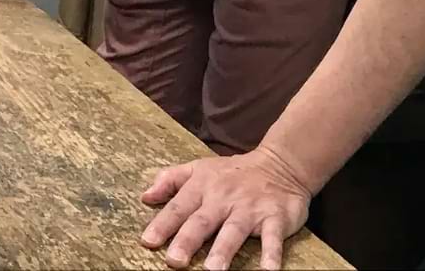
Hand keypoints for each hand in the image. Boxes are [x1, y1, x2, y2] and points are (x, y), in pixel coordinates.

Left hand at [140, 148, 310, 270]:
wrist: (279, 164)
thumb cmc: (231, 172)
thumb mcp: (198, 168)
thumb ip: (170, 179)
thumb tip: (145, 197)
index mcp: (202, 187)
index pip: (178, 207)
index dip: (163, 224)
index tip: (148, 242)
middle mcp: (224, 199)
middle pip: (202, 221)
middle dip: (187, 241)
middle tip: (174, 261)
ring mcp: (250, 209)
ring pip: (234, 230)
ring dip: (223, 250)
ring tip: (213, 270)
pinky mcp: (275, 218)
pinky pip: (273, 237)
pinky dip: (271, 253)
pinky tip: (268, 270)